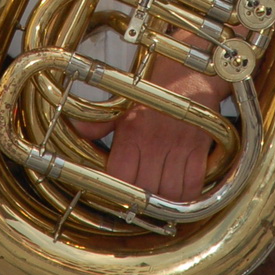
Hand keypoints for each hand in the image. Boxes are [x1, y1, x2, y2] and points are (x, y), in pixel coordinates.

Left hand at [104, 56, 223, 200]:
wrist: (189, 71)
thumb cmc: (155, 86)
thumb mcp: (122, 102)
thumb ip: (99, 121)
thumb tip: (75, 128)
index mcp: (131, 131)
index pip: (120, 176)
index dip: (117, 193)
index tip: (117, 197)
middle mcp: (154, 141)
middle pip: (145, 190)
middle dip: (141, 202)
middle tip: (139, 203)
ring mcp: (178, 146)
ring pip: (170, 192)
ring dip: (164, 202)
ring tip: (158, 201)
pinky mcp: (198, 148)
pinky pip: (194, 183)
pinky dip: (187, 196)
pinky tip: (179, 195)